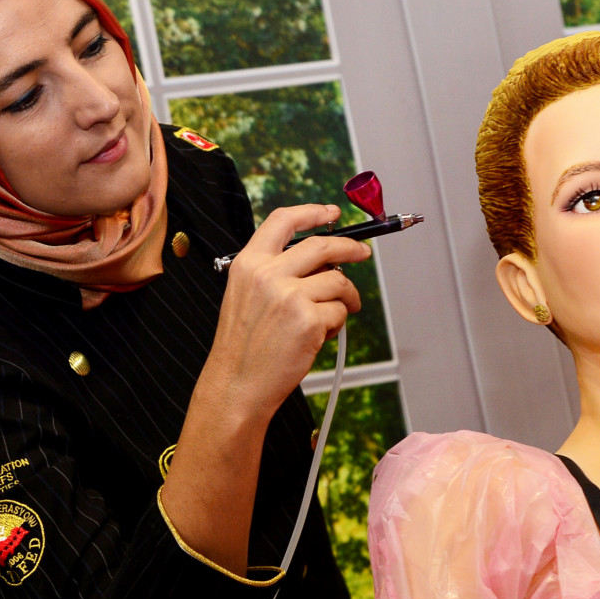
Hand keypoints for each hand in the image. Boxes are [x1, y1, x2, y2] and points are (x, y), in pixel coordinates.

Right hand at [158, 204, 368, 575]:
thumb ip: (276, 272)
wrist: (237, 386)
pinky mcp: (309, 319)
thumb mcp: (247, 297)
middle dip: (351, 249)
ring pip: (338, 282)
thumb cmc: (243, 348)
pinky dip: (337, 325)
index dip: (312, 212)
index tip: (332, 213)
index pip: (283, 221)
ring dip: (346, 298)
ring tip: (334, 317)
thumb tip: (324, 261)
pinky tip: (318, 337)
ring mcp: (289, 295)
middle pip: (323, 246)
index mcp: (248, 263)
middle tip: (362, 255)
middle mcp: (268, 273)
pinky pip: (340, 312)